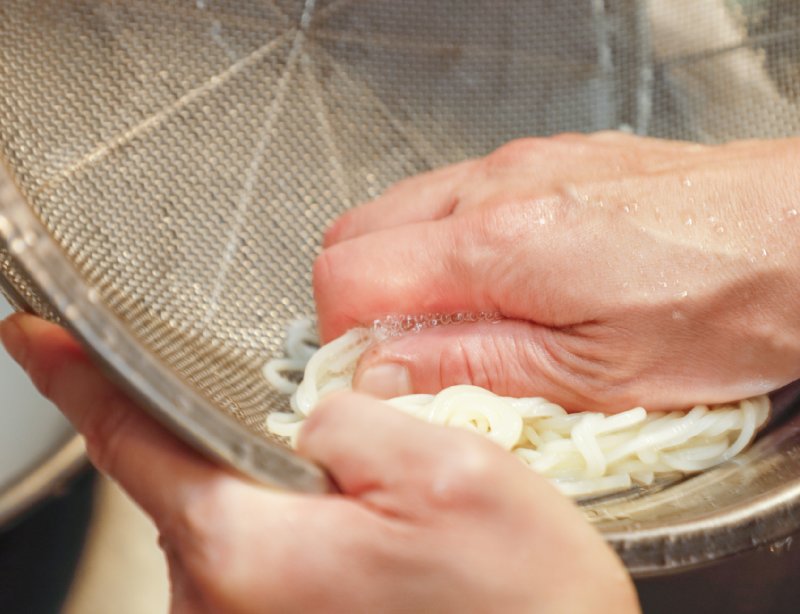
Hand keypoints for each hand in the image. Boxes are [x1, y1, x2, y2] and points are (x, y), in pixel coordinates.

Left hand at [0, 314, 638, 613]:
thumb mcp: (447, 471)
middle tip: (335, 451)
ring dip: (272, 485)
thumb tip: (308, 414)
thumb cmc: (517, 599)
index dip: (74, 377)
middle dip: (234, 436)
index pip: (130, 438)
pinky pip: (251, 555)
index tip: (32, 339)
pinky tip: (354, 532)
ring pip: (226, 515)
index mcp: (248, 546)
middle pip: (186, 477)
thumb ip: (352, 415)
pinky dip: (282, 521)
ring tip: (366, 504)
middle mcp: (224, 601)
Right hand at [315, 132, 799, 410]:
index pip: (347, 275)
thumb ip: (469, 366)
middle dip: (360, 300)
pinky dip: (447, 244)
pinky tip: (503, 282)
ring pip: (401, 210)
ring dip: (405, 272)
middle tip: (407, 355)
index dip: (340, 334)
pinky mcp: (546, 158)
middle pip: (355, 233)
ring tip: (463, 322)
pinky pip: (455, 196)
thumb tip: (380, 373)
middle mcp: (494, 186)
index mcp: (495, 244)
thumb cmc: (724, 305)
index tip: (371, 373)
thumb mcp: (591, 374)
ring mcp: (519, 161)